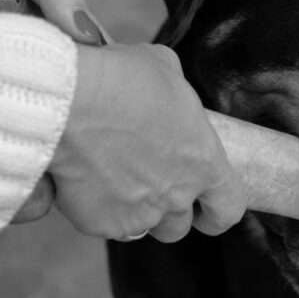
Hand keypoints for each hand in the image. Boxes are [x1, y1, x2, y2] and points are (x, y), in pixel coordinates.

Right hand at [50, 43, 245, 240]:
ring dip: (133, 212)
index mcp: (203, 163)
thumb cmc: (121, 80)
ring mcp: (139, 215)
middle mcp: (176, 196)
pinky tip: (84, 181)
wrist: (70, 100)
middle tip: (148, 189)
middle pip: (179, 226)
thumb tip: (166, 91)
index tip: (207, 211)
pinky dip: (96, 209)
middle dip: (167, 213)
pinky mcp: (100, 222)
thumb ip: (175, 93)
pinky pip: (103, 223)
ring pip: (141, 229)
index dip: (218, 212)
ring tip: (112, 181)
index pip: (228, 208)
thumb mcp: (164, 68)